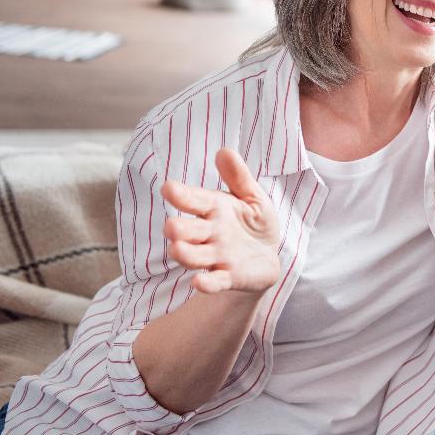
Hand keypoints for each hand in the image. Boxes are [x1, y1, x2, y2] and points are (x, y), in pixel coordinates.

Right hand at [161, 148, 281, 294]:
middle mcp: (210, 233)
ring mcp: (217, 257)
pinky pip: (215, 281)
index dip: (181, 195)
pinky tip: (198, 282)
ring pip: (195, 256)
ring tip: (177, 249)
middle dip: (179, 229)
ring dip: (185, 254)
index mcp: (214, 209)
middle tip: (171, 226)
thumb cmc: (254, 223)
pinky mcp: (228, 277)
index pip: (194, 200)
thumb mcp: (252, 198)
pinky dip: (207, 283)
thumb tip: (224, 151)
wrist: (266, 258)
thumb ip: (239, 178)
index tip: (168, 188)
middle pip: (188, 231)